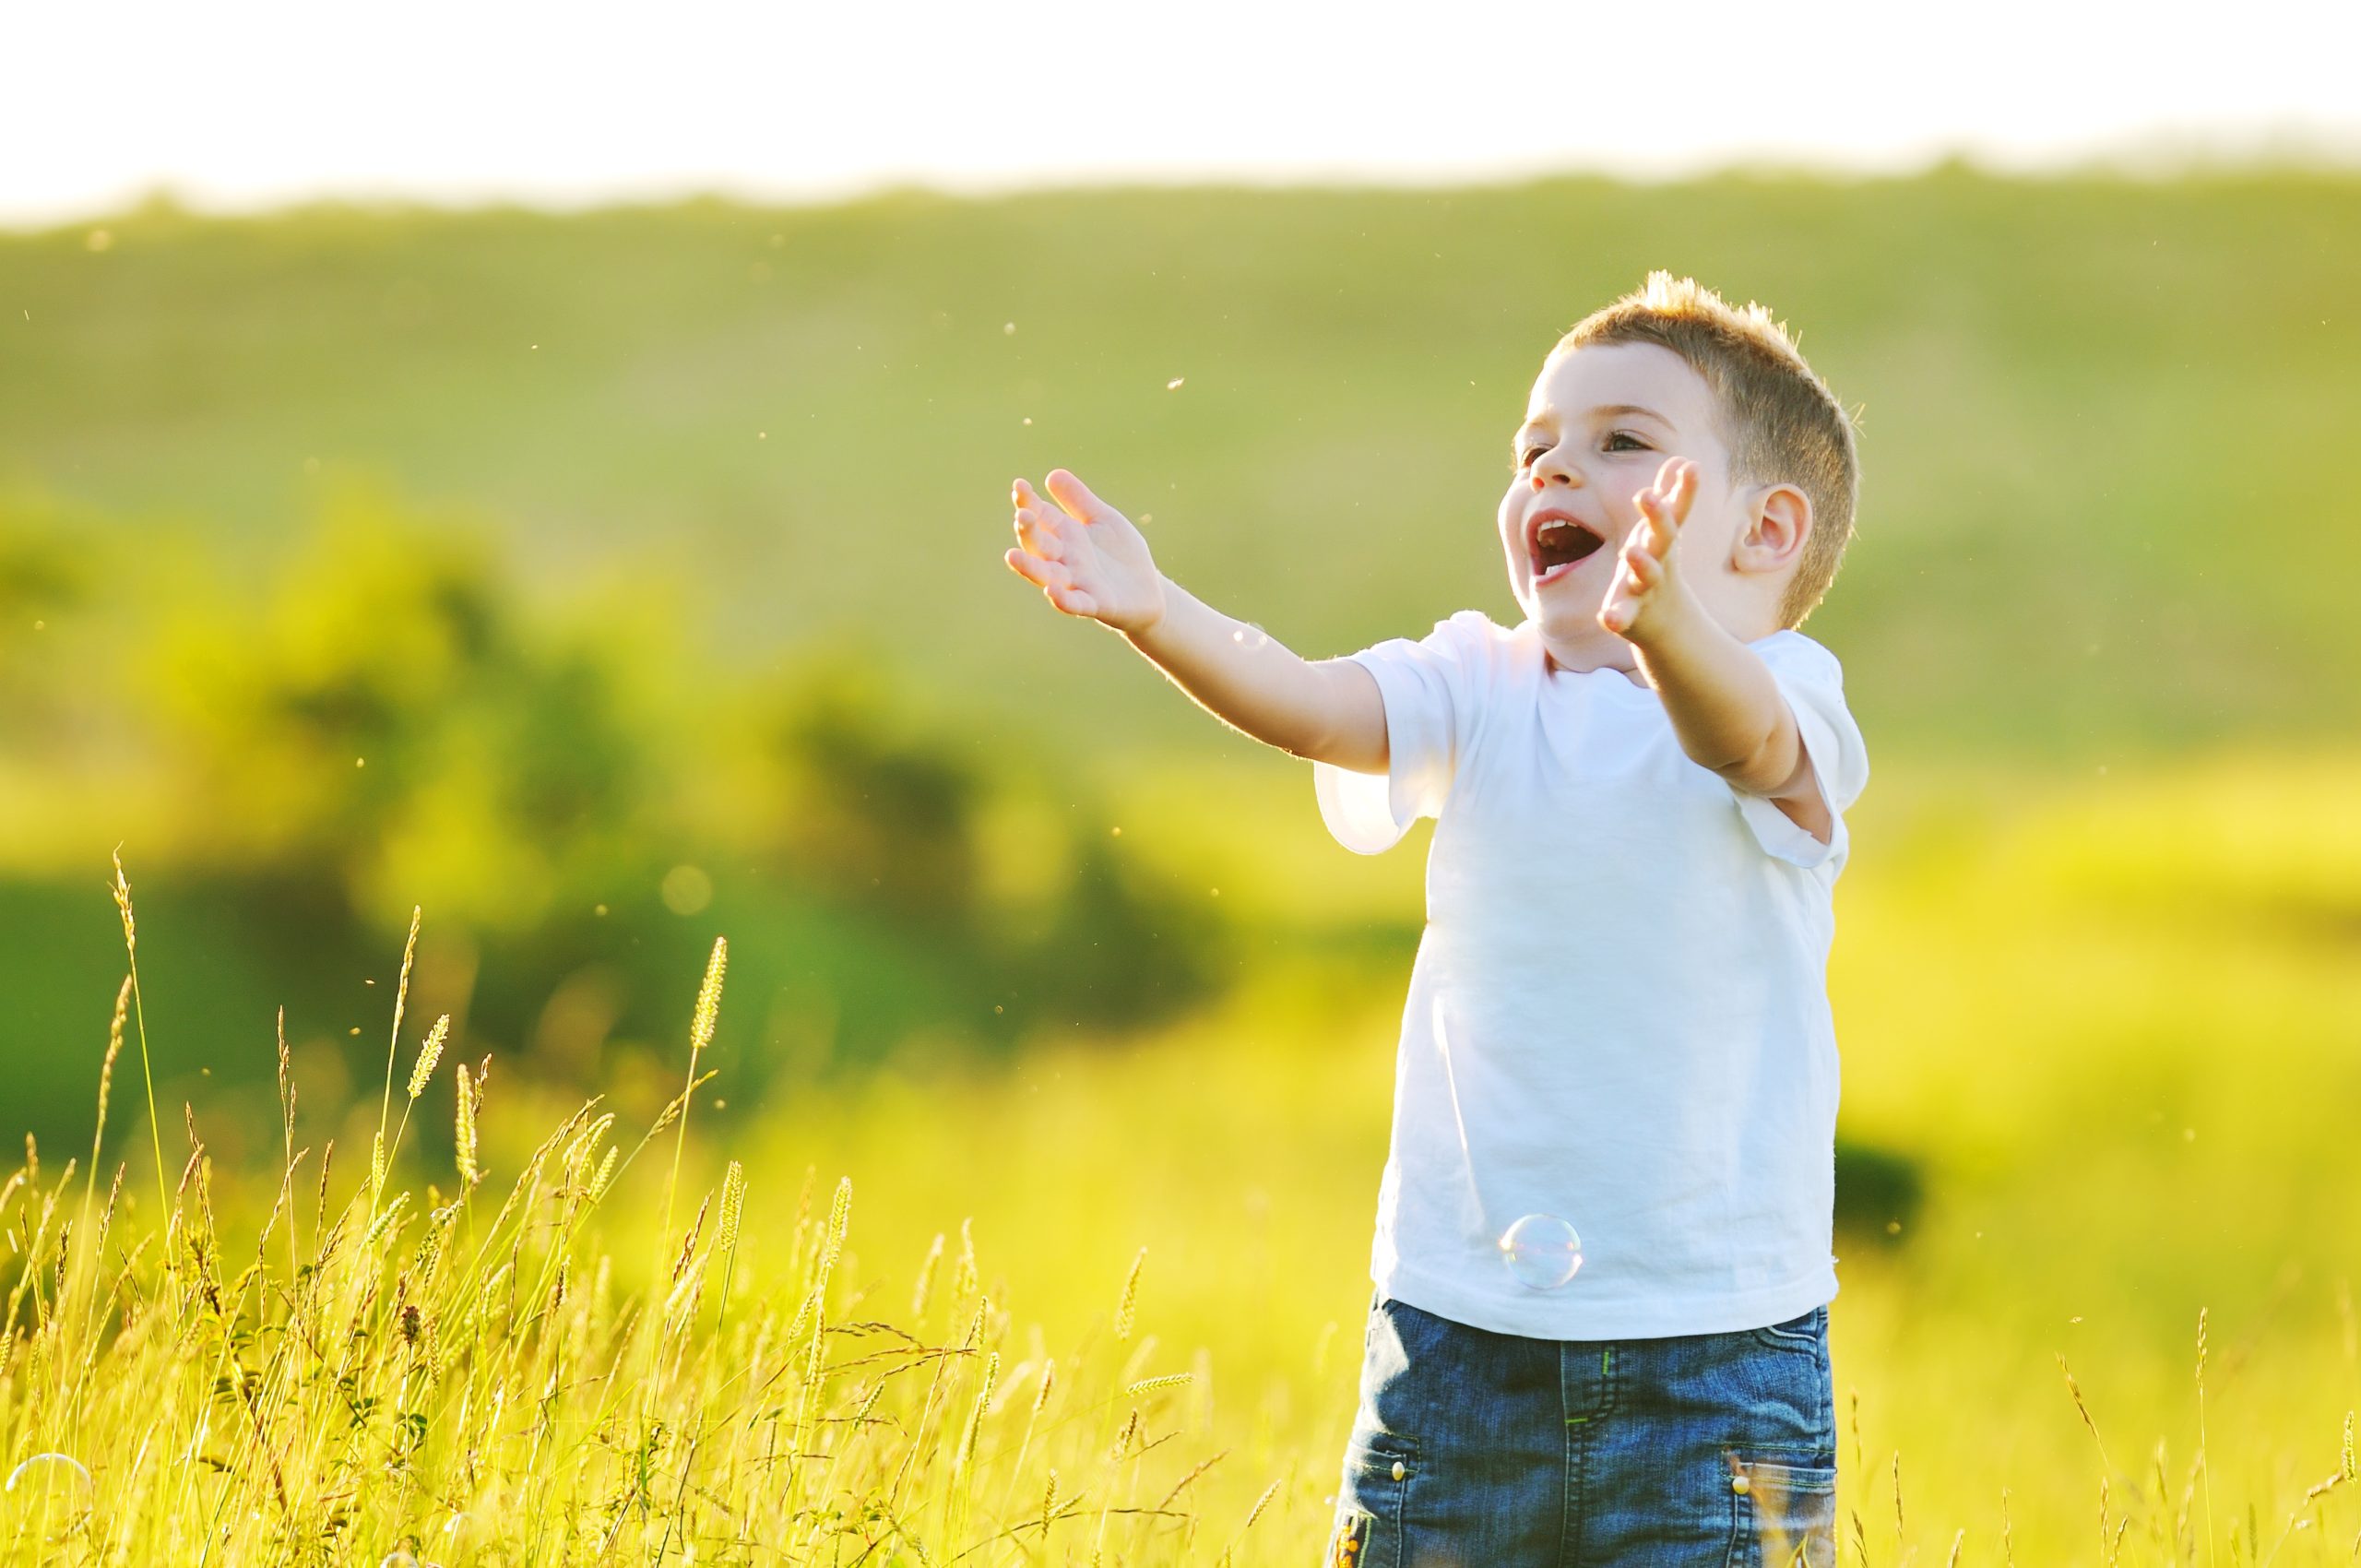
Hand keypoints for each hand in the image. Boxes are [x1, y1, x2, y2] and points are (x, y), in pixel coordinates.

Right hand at [1004, 469, 1166, 635]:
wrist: (1148, 590)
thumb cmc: (1120, 554)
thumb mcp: (1103, 519)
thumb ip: (1080, 501)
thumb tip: (1051, 475)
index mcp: (1066, 536)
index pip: (1041, 517)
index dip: (1028, 503)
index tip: (1019, 486)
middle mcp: (1065, 559)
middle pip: (1039, 546)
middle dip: (1028, 532)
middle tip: (1022, 516)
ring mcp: (1078, 582)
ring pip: (1047, 575)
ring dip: (1030, 568)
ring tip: (1012, 557)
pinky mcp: (1096, 604)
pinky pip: (1075, 603)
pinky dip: (1062, 599)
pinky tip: (1051, 591)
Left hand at [1598, 457, 1698, 642]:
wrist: (1667, 622)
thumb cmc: (1660, 565)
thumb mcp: (1664, 530)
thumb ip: (1670, 497)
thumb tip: (1681, 460)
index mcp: (1664, 539)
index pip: (1678, 511)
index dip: (1685, 489)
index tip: (1691, 466)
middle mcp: (1659, 561)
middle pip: (1663, 538)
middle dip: (1657, 517)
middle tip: (1647, 495)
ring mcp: (1645, 588)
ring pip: (1646, 576)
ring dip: (1641, 563)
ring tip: (1631, 550)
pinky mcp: (1630, 614)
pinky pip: (1623, 616)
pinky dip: (1617, 617)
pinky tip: (1608, 618)